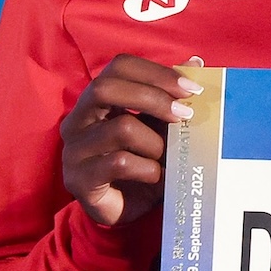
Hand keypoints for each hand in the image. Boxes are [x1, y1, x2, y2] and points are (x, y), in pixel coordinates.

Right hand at [60, 55, 201, 225]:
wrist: (128, 208)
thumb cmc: (145, 160)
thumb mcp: (162, 125)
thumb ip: (172, 95)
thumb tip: (196, 62)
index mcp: (97, 101)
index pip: (118, 67)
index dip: (156, 72)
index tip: (192, 89)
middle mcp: (78, 120)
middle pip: (105, 88)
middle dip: (153, 98)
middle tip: (186, 115)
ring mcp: (73, 150)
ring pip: (121, 128)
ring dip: (156, 143)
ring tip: (166, 157)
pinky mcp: (78, 179)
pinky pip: (118, 162)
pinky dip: (148, 168)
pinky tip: (156, 175)